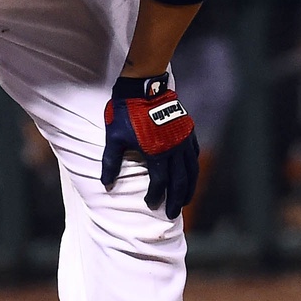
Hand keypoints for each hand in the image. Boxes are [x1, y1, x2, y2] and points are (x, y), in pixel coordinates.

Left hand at [100, 73, 199, 219]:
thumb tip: (106, 184)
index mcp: (157, 154)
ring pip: (191, 170)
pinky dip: (193, 167)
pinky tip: (191, 174)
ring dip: (189, 187)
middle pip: (179, 181)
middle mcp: (174, 150)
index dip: (155, 196)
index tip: (150, 204)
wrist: (144, 86)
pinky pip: (194, 154)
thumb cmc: (127, 112)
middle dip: (176, 199)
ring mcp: (183, 139)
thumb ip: (111, 162)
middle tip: (172, 214)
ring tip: (185, 200)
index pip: (159, 183)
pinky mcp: (187, 130)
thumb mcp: (115, 138)